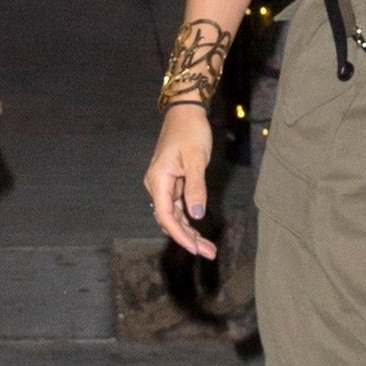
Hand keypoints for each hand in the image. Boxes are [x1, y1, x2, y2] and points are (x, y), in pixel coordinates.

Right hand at [144, 105, 215, 258]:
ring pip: (173, 216)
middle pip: (169, 220)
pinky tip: (199, 231)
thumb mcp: (195, 159)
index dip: (180, 235)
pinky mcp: (171, 183)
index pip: (165, 216)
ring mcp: (163, 185)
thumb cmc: (191, 132)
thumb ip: (196, 187)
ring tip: (207, 247)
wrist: (185, 112)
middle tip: (209, 253)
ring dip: (188, 232)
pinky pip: (177, 207)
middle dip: (187, 238)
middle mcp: (157, 185)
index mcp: (158, 180)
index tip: (196, 248)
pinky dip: (188, 220)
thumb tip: (196, 214)